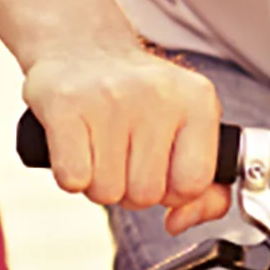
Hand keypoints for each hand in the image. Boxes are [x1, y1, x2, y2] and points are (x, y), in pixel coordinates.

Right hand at [22, 44, 231, 233]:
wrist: (83, 46)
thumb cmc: (138, 99)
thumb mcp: (185, 127)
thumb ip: (204, 186)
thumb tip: (178, 223)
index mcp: (197, 100)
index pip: (194, 183)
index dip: (171, 191)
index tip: (159, 168)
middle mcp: (158, 94)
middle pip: (146, 195)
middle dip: (130, 187)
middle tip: (122, 153)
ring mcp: (110, 98)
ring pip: (106, 193)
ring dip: (98, 182)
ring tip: (99, 146)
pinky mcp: (66, 104)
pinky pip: (72, 180)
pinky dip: (70, 174)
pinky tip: (76, 144)